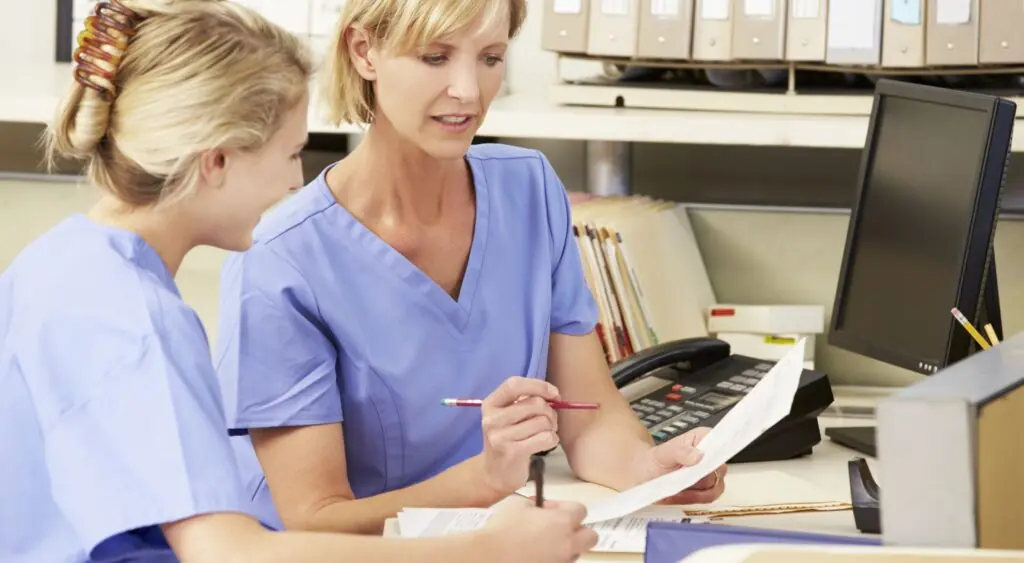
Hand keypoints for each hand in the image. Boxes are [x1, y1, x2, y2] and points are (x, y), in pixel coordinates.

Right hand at [479, 377, 561, 494]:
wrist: (496, 473)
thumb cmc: (508, 438)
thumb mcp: (508, 415)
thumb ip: (525, 400)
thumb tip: (554, 395)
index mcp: (490, 404)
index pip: (514, 384)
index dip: (538, 386)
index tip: (555, 395)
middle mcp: (491, 419)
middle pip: (535, 404)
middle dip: (550, 411)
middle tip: (550, 421)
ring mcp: (500, 437)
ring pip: (543, 421)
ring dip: (552, 427)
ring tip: (545, 433)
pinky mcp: (512, 453)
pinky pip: (546, 438)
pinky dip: (552, 439)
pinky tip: (545, 443)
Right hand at [482, 500, 597, 562]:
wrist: (490, 556)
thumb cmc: (501, 529)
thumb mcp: (518, 504)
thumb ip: (535, 504)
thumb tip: (538, 508)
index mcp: (562, 521)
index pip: (580, 510)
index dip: (565, 507)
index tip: (549, 509)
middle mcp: (567, 543)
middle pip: (590, 536)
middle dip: (578, 530)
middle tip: (558, 528)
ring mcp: (561, 561)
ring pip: (576, 553)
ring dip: (566, 546)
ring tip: (545, 544)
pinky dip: (555, 559)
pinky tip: (537, 555)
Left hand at [635, 427, 726, 504]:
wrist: (646, 474)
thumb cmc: (656, 460)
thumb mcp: (663, 453)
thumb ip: (680, 452)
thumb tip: (698, 456)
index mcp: (704, 438)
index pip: (722, 444)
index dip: (717, 456)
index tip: (705, 465)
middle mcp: (711, 456)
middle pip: (718, 471)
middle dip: (698, 479)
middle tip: (681, 480)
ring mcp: (712, 474)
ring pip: (714, 488)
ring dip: (693, 492)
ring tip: (675, 489)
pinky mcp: (708, 490)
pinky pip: (707, 499)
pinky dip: (690, 499)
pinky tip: (677, 494)